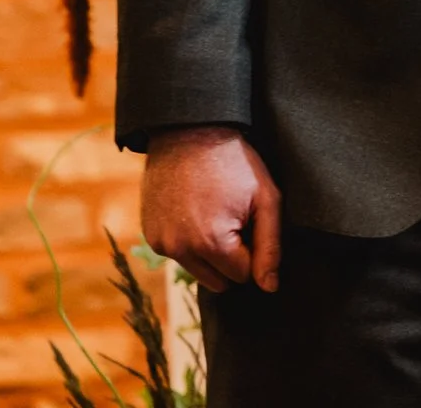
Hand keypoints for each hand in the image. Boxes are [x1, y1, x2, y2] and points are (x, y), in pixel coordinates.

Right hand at [141, 125, 280, 293]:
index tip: (248, 221)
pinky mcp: (150, 234)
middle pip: (218, 281)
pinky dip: (188, 240)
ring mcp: (161, 243)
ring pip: (197, 270)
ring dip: (209, 252)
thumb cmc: (234, 162)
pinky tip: (194, 210)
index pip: (242, 276)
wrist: (189, 132)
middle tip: (233, 220)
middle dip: (230, 258)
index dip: (252, 250)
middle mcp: (180, 250)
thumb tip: (269, 288)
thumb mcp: (266, 198)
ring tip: (214, 213)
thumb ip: (270, 247)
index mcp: (212, 244)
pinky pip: (177, 253)